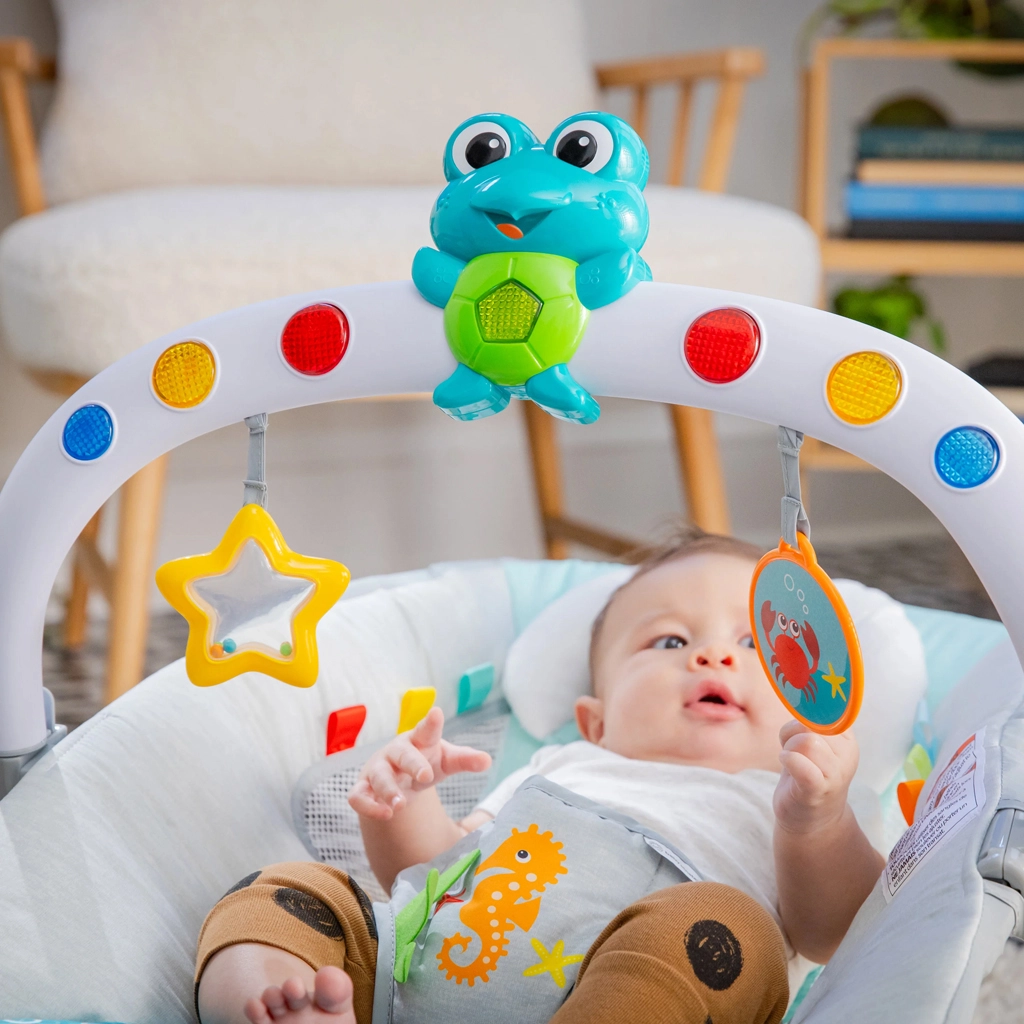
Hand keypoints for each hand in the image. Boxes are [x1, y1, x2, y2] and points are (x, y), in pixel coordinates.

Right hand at [348, 707, 490, 820]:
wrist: (396, 775)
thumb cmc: (424, 761)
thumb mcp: (446, 760)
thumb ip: (465, 760)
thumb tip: (487, 761)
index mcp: (418, 740)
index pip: (426, 730)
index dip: (431, 723)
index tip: (437, 714)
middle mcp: (396, 752)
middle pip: (402, 754)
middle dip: (412, 764)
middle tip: (425, 776)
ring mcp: (377, 770)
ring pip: (378, 777)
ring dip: (388, 790)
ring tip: (400, 806)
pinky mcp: (363, 788)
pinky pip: (358, 797)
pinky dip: (368, 806)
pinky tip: (384, 815)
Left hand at [773, 720, 858, 835]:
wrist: (810, 819)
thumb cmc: (806, 773)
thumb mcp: (810, 742)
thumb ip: (807, 721)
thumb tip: (796, 698)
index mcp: (846, 736)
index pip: (823, 709)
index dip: (802, 718)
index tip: (800, 734)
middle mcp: (847, 753)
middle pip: (811, 725)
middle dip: (792, 734)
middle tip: (793, 752)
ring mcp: (836, 773)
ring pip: (806, 741)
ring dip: (789, 749)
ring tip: (791, 761)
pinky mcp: (819, 789)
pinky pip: (801, 764)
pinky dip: (788, 760)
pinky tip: (787, 766)